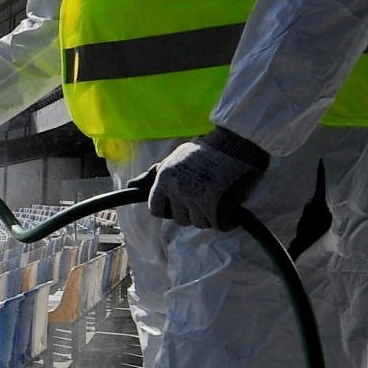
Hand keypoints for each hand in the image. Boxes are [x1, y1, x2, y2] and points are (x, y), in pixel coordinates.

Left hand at [143, 127, 270, 229]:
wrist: (235, 142)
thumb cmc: (204, 150)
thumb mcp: (173, 158)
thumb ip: (153, 174)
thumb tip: (131, 186)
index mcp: (164, 179)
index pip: (155, 210)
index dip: (167, 209)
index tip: (179, 204)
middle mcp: (177, 190)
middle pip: (179, 220)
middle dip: (191, 212)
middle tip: (204, 197)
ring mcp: (197, 198)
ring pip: (199, 223)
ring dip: (209, 216)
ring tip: (218, 198)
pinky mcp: (217, 205)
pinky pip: (219, 225)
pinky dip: (226, 221)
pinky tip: (230, 208)